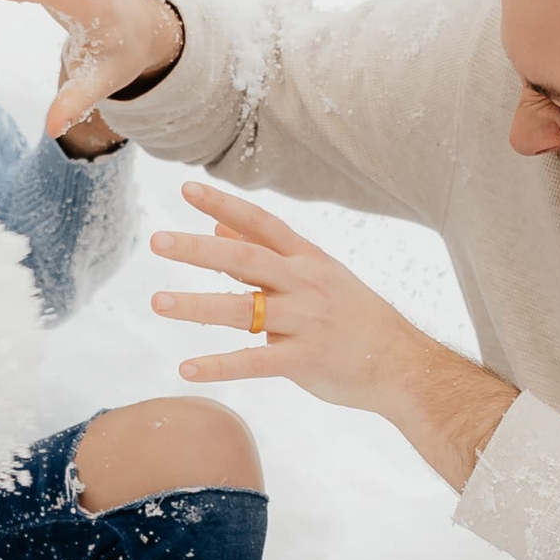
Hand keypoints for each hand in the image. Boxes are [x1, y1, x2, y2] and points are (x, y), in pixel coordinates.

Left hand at [148, 183, 518, 486]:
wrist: (402, 364)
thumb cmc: (354, 319)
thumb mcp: (316, 277)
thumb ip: (264, 256)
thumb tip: (216, 228)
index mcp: (308, 260)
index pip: (261, 224)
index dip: (224, 205)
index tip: (187, 189)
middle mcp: (306, 284)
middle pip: (247, 259)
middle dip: (199, 250)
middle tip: (157, 241)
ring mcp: (307, 321)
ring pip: (244, 309)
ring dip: (197, 306)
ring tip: (158, 302)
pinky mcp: (306, 360)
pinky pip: (255, 362)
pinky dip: (219, 366)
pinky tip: (186, 369)